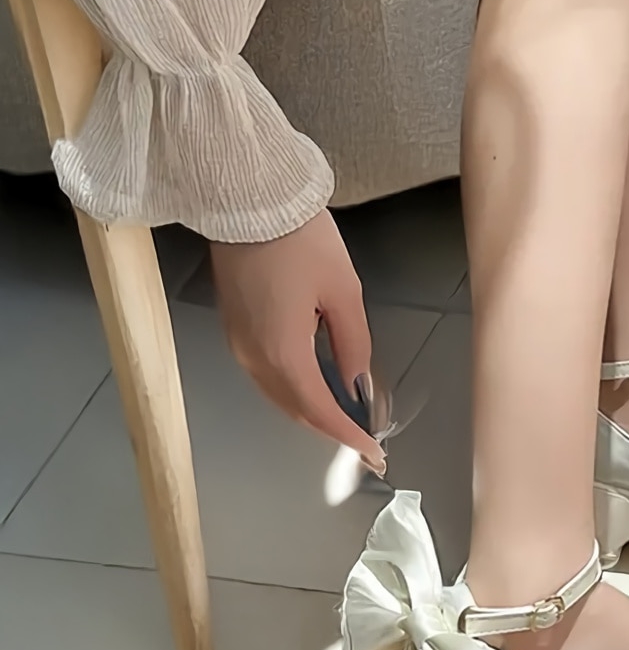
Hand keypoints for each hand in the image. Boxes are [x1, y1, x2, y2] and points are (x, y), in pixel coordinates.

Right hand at [210, 209, 385, 474]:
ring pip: (279, 396)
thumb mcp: (344, 292)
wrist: (246, 197)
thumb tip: (357, 384)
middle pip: (296, 410)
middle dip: (332, 429)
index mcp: (282, 351)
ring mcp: (239, 345)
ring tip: (347, 419)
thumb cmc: (299, 237)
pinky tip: (317, 387)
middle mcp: (253, 357)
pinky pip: (266, 376)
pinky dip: (294, 390)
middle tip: (365, 440)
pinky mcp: (234, 329)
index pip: (320, 411)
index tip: (373, 452)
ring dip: (312, 411)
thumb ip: (353, 345)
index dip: (348, 436)